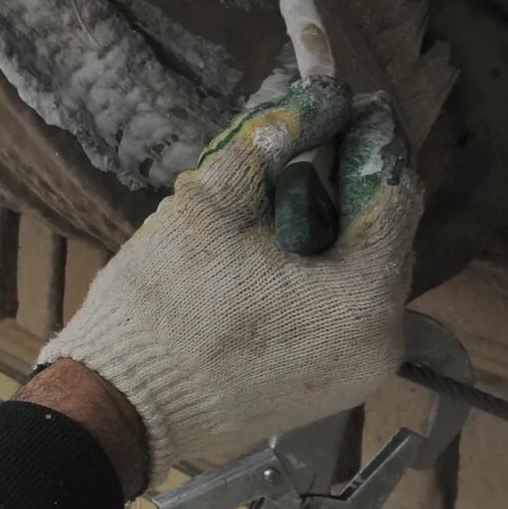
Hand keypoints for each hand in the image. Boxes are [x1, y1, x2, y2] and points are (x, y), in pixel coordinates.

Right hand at [40, 77, 418, 475]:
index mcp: (363, 299)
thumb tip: (315, 103)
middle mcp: (380, 344)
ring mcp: (354, 375)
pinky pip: (336, 314)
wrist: (117, 405)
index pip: (391, 196)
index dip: (368, 142)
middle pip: (379, 240)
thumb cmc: (162, 306)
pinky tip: (265, 257)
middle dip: (343, 188)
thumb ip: (274, 143)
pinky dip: (312, 277)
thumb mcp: (212, 204)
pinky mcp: (324, 391)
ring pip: (356, 277)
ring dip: (324, 232)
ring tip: (271, 203)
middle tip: (306, 146)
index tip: (349, 103)